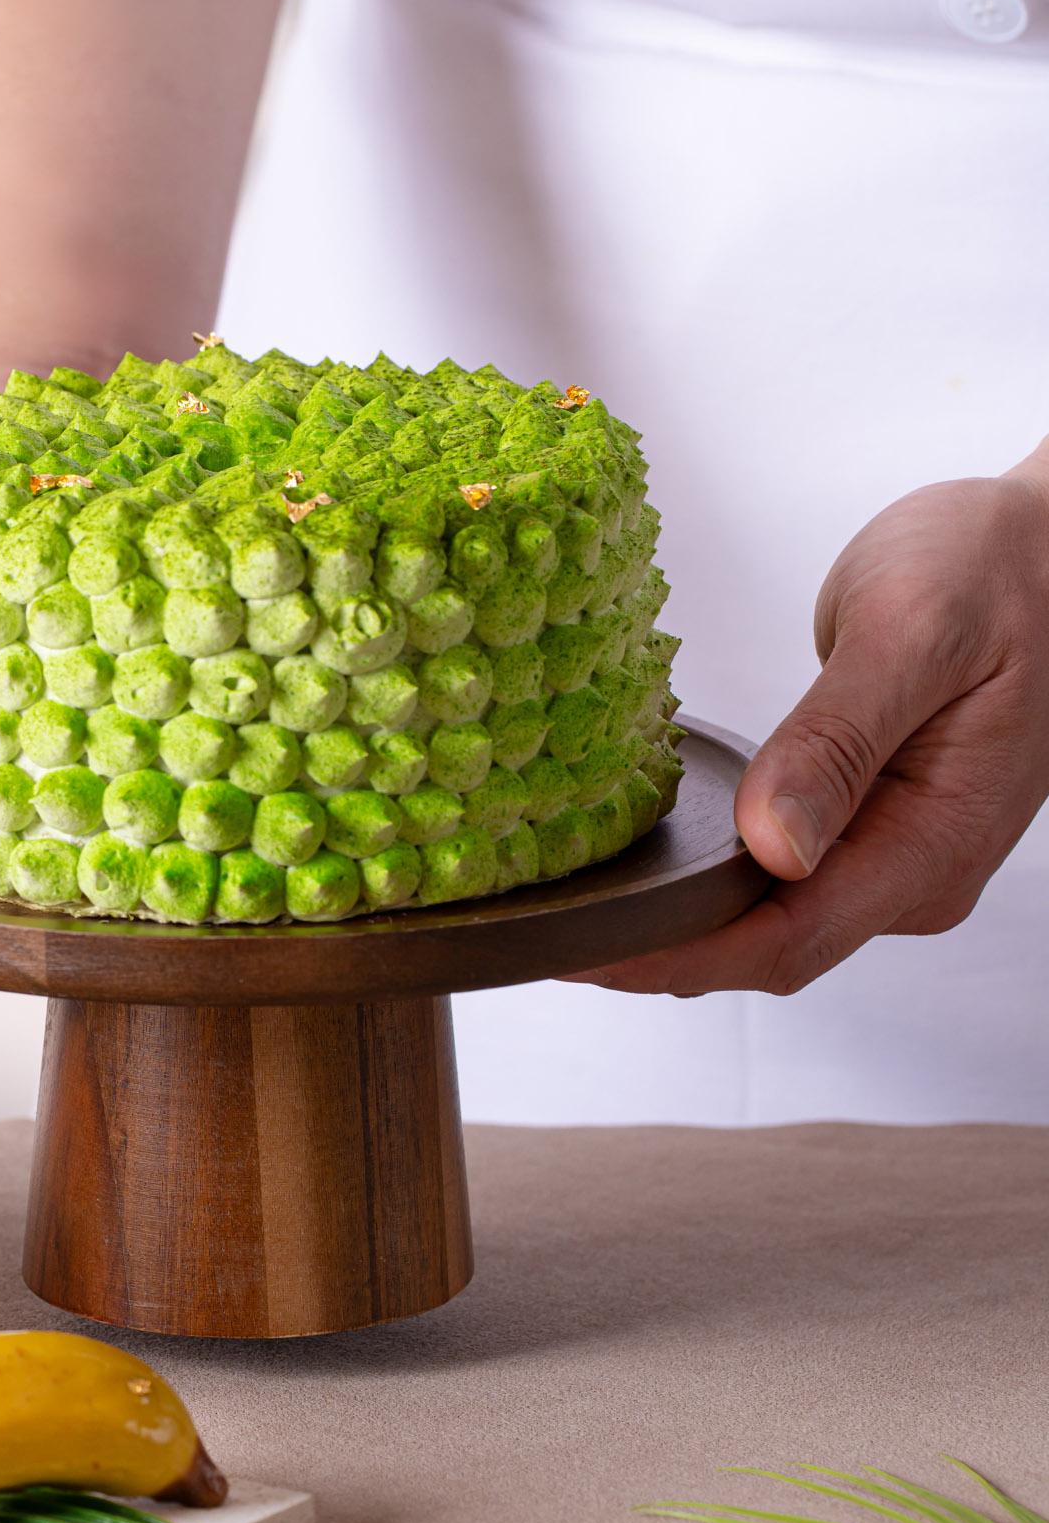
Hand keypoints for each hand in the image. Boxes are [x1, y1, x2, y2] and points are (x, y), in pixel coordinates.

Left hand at [573, 452, 1048, 996]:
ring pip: (762, 923)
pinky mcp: (868, 825)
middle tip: (526, 926)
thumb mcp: (915, 632)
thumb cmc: (997, 566)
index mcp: (935, 845)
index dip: (670, 956)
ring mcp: (894, 855)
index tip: (570, 948)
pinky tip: (623, 858)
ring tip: (553, 900)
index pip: (783, 942)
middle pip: (764, 948)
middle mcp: (916, 873)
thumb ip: (841, 741)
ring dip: (666, 921)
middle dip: (649, 950)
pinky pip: (771, 880)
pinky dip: (697, 880)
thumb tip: (773, 847)